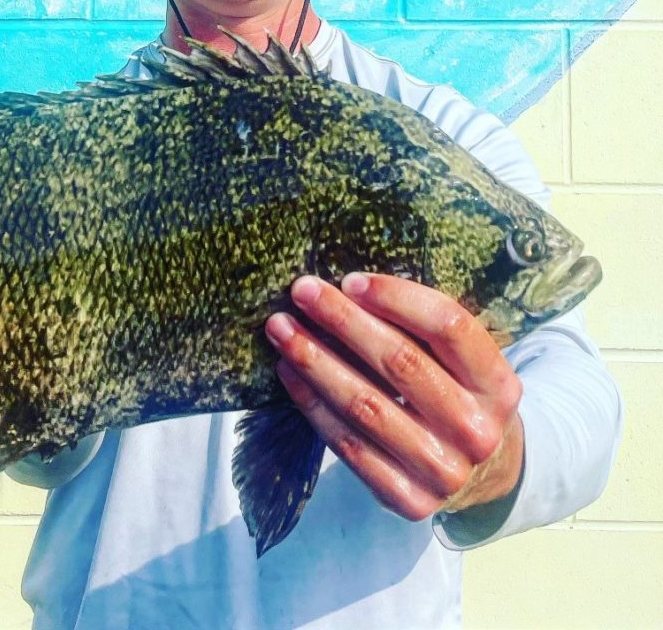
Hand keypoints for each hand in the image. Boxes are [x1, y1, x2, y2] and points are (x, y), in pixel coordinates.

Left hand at [264, 272, 523, 519]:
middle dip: (343, 320)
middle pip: (400, 362)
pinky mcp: (408, 499)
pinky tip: (288, 372)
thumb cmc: (455, 394)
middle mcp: (477, 430)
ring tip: (281, 329)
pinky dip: (312, 403)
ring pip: (366, 404)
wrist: (481, 473)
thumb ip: (420, 328)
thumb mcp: (462, 361)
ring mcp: (444, 470)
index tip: (349, 279)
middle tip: (301, 290)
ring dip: (315, 360)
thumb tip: (347, 286)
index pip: (449, 327)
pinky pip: (348, 444)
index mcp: (498, 384)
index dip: (396, 298)